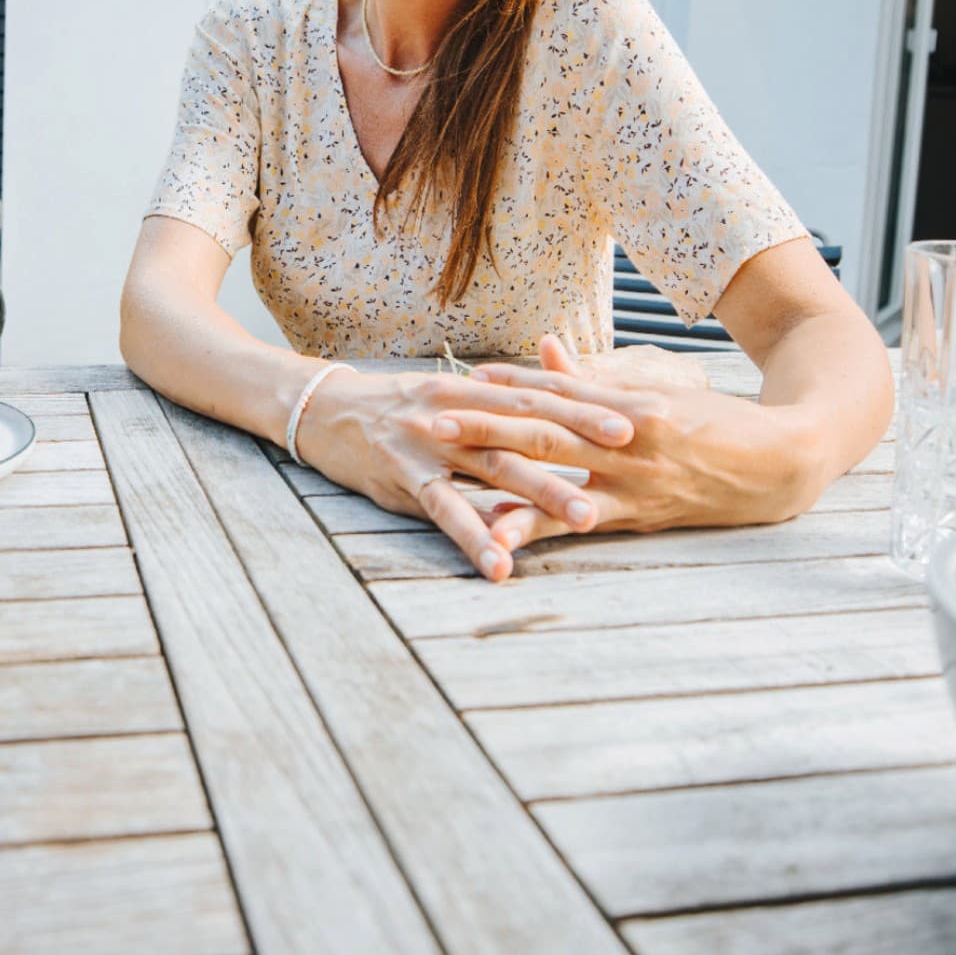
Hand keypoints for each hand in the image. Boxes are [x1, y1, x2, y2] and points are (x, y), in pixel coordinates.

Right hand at [297, 367, 640, 581]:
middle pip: (527, 425)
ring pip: (495, 468)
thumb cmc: (391, 410)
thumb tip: (547, 416)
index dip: (585, 403)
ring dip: (543, 493)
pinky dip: (474, 539)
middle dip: (581, 440)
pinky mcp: (404, 477)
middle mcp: (456, 411)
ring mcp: (430, 444)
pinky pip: (445, 512)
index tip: (635, 414)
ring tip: (587, 519)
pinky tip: (500, 564)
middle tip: (634, 454)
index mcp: (469, 390)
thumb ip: (491, 410)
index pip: (537, 394)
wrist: (321, 410)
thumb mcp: (443, 400)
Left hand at [448, 336, 801, 558]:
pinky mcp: (644, 516)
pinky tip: (505, 533)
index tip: (461, 379)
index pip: (557, 390)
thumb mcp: (656, 390)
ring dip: (502, 483)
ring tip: (453, 486)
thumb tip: (545, 348)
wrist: (786, 462)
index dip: (508, 384)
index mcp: (628, 402)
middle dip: (487, 426)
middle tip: (434, 421)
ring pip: (559, 479)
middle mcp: (627, 439)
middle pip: (544, 429)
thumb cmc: (714, 421)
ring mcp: (635, 481)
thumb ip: (593, 378)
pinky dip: (543, 525)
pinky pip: (582, 521)